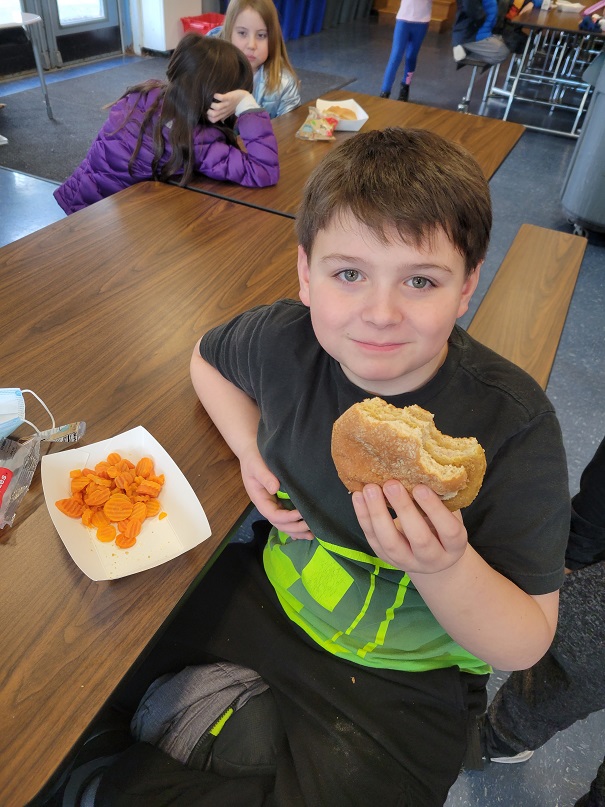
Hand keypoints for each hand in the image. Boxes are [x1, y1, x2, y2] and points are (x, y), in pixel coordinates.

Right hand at [206, 90, 248, 122]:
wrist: (244, 100)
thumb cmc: (235, 106)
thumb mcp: (228, 113)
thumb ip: (222, 116)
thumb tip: (214, 119)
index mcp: (223, 115)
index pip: (213, 120)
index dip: (209, 117)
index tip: (208, 112)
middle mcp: (224, 111)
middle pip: (213, 114)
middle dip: (208, 111)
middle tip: (209, 107)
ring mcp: (226, 104)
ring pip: (216, 107)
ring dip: (212, 104)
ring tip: (212, 101)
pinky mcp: (228, 98)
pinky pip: (221, 97)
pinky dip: (216, 96)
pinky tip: (215, 95)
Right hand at [239, 446, 312, 539]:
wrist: (252, 451)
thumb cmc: (254, 458)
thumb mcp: (256, 466)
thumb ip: (265, 477)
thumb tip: (275, 488)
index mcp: (260, 499)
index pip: (273, 515)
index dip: (288, 518)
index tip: (301, 513)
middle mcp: (267, 505)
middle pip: (280, 524)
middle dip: (295, 528)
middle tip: (312, 528)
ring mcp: (273, 504)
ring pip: (284, 524)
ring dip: (297, 530)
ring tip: (312, 535)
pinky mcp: (279, 501)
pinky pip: (287, 517)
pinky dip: (295, 525)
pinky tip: (305, 531)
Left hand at [352, 481, 467, 572]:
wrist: (430, 555)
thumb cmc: (441, 524)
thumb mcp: (449, 513)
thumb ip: (441, 497)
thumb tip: (424, 466)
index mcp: (454, 546)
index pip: (449, 530)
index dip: (435, 509)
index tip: (420, 487)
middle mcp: (433, 559)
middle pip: (419, 539)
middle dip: (403, 510)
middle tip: (392, 484)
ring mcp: (407, 562)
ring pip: (391, 543)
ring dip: (378, 514)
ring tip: (370, 489)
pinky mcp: (386, 558)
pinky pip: (372, 539)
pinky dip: (364, 517)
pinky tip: (359, 497)